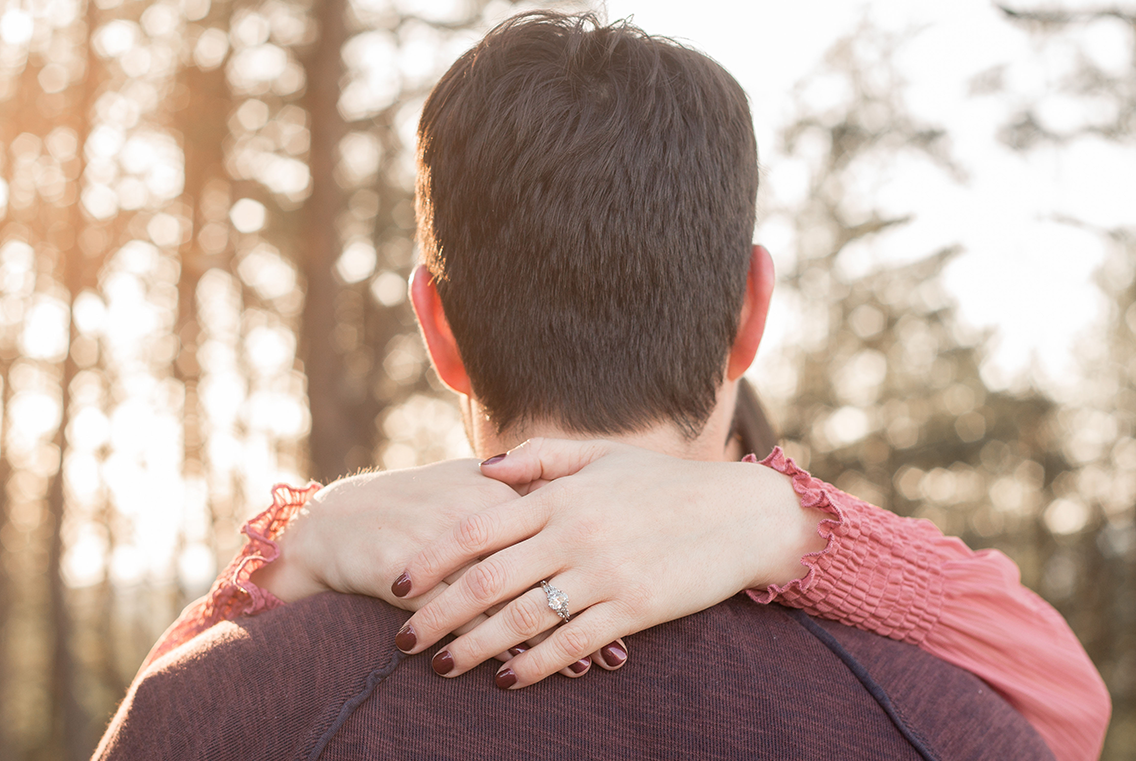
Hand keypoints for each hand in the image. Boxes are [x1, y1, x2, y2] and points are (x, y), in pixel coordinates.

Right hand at [249, 460, 616, 675]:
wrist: (336, 520)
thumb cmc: (415, 500)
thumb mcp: (465, 478)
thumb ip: (520, 480)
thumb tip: (575, 489)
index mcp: (496, 487)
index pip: (559, 521)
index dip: (597, 553)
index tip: (637, 578)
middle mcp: (473, 513)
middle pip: (541, 561)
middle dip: (584, 601)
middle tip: (625, 636)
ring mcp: (442, 547)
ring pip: (504, 596)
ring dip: (548, 635)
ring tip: (587, 666)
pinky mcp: (411, 579)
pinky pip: (459, 619)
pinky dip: (492, 645)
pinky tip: (519, 669)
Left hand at [390, 438, 825, 688]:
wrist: (740, 514)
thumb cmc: (666, 482)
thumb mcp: (603, 454)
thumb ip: (540, 458)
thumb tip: (481, 473)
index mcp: (560, 496)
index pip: (476, 529)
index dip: (430, 560)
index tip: (395, 585)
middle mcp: (573, 534)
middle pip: (487, 581)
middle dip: (437, 614)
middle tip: (402, 641)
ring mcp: (603, 574)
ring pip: (521, 618)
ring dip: (474, 647)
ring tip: (441, 667)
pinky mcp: (632, 609)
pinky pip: (571, 644)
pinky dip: (534, 665)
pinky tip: (507, 681)